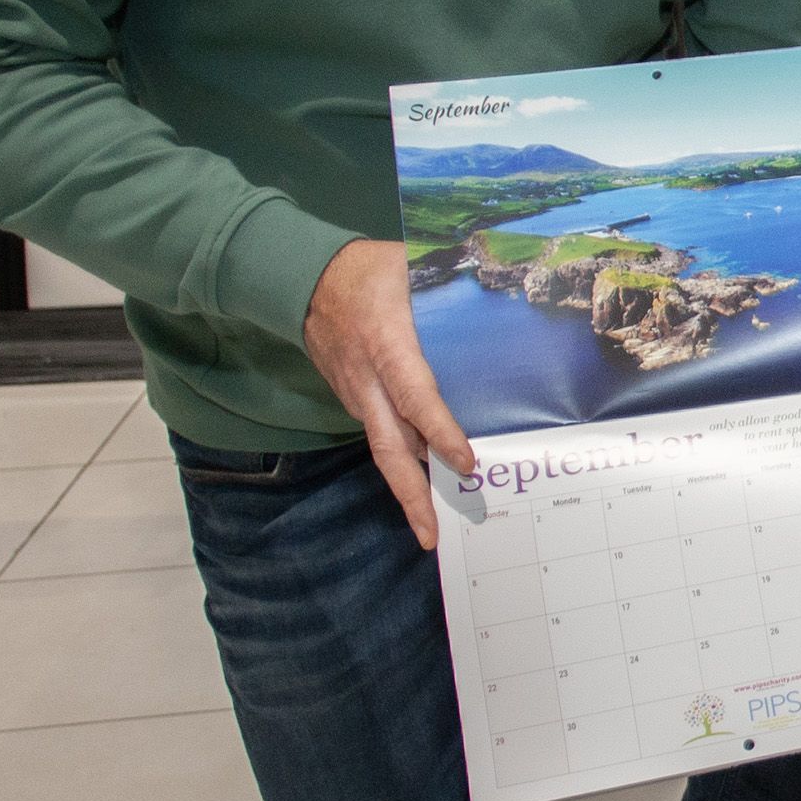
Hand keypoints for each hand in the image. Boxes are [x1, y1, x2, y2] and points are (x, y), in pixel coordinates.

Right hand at [300, 240, 472, 551]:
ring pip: (383, 448)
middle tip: (433, 536)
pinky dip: (402, 461)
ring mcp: (357, 393)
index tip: (465, 462)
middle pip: (389, 447)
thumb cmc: (365, 268)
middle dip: (412, 495)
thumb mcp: (406, 264)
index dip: (438, 431)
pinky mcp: (355, 397)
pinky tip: (426, 483)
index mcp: (386, 343)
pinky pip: (381, 434)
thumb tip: (500, 282)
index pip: (414, 394)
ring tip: (431, 527)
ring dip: (407, 488)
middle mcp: (368, 379)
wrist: (300, 276)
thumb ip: (447, 283)